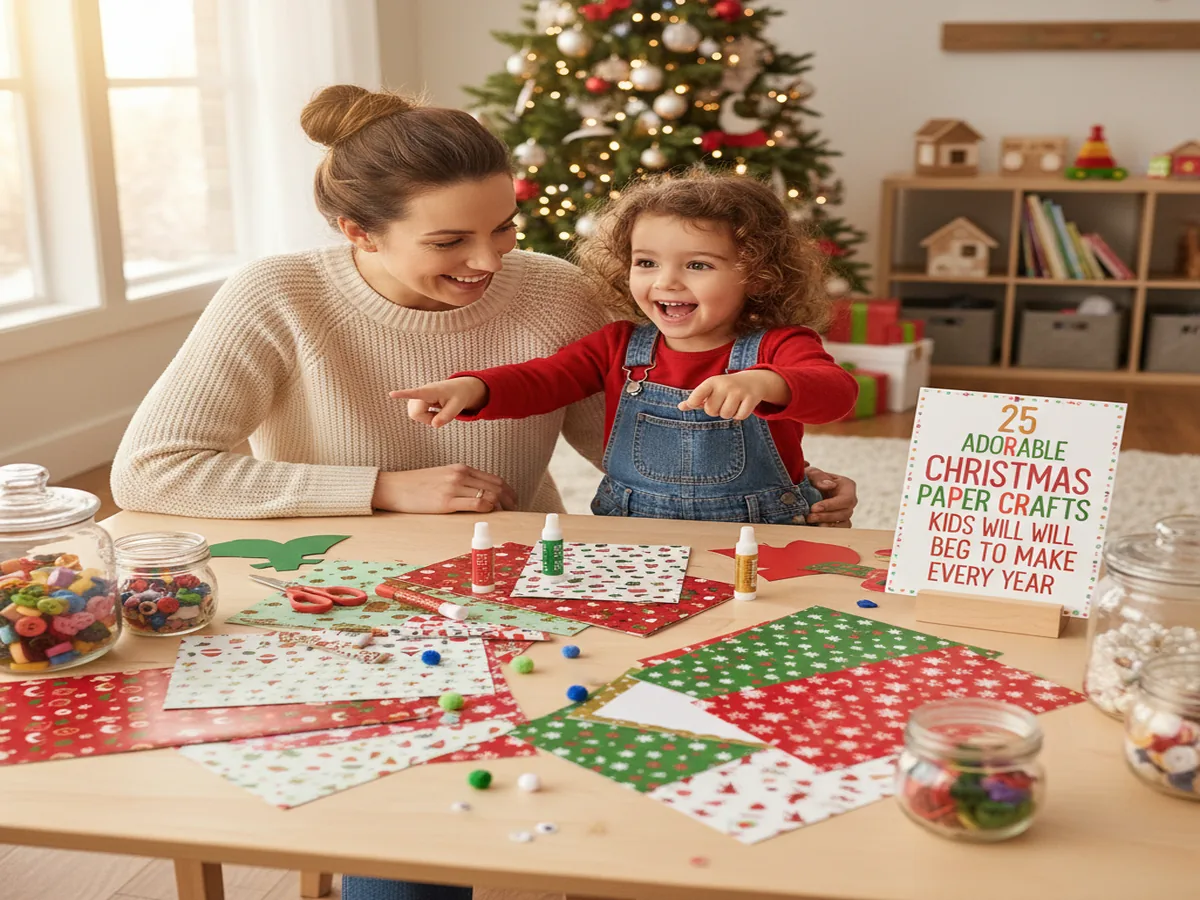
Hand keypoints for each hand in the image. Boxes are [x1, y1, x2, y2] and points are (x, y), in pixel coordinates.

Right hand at [371, 465, 517, 513]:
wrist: (394, 487)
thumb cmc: (417, 485)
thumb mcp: (442, 476)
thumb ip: (461, 482)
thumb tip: (480, 495)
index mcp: (460, 468)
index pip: (494, 478)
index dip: (508, 490)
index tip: (513, 500)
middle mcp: (460, 475)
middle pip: (496, 486)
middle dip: (509, 499)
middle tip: (514, 510)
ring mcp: (453, 487)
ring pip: (489, 494)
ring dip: (501, 506)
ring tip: (505, 515)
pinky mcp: (446, 501)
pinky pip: (476, 503)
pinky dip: (487, 508)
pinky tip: (489, 514)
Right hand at [389, 377, 487, 427]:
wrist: (458, 389)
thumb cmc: (458, 396)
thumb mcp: (457, 406)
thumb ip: (447, 416)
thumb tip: (434, 425)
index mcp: (430, 391)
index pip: (415, 393)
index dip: (403, 394)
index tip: (391, 394)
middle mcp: (420, 393)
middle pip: (415, 414)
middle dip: (427, 419)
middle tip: (441, 415)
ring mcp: (416, 398)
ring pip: (415, 416)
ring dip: (428, 418)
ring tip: (439, 411)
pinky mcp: (415, 403)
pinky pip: (417, 415)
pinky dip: (427, 417)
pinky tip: (434, 410)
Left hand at [677, 370, 789, 419]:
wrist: (753, 380)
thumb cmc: (725, 388)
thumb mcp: (710, 389)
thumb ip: (695, 399)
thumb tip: (680, 407)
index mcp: (712, 382)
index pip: (696, 396)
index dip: (694, 403)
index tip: (696, 403)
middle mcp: (725, 385)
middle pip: (711, 411)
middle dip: (715, 411)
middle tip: (721, 402)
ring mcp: (739, 391)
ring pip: (726, 415)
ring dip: (728, 414)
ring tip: (731, 404)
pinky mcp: (751, 398)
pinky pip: (739, 417)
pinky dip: (739, 415)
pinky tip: (741, 406)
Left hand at [804, 466, 856, 527]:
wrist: (807, 489)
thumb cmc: (811, 478)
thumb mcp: (812, 473)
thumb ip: (818, 476)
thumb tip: (829, 485)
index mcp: (848, 486)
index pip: (845, 499)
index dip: (831, 505)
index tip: (814, 508)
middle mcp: (850, 500)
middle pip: (845, 513)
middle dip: (826, 516)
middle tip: (809, 517)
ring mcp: (846, 512)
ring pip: (844, 523)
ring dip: (828, 525)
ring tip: (812, 524)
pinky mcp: (840, 522)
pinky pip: (840, 530)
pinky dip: (829, 531)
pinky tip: (816, 528)